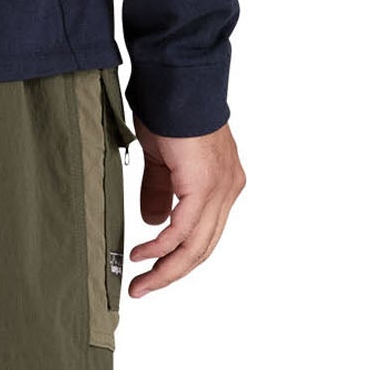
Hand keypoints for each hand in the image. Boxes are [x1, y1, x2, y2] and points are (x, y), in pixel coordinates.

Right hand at [128, 121, 244, 296]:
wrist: (174, 81)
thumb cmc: (167, 109)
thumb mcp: (162, 158)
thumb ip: (160, 191)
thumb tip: (154, 224)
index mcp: (221, 182)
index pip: (204, 233)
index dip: (178, 256)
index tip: (153, 270)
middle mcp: (228, 189)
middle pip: (203, 246)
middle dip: (171, 272)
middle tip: (143, 288)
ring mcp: (221, 189)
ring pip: (196, 245)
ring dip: (166, 268)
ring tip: (140, 283)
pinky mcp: (205, 186)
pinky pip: (184, 229)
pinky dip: (162, 247)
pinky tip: (143, 254)